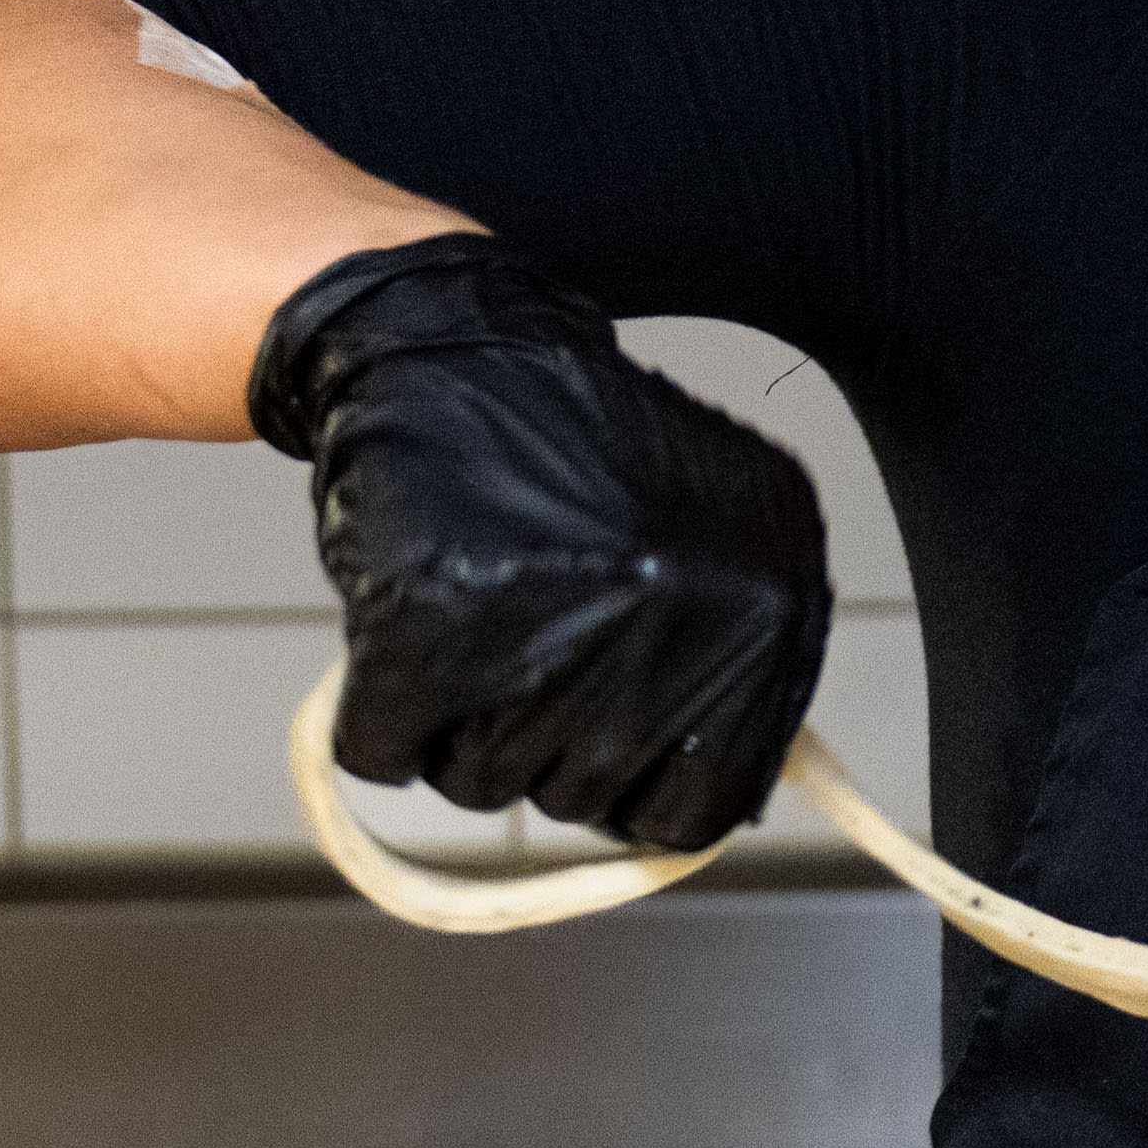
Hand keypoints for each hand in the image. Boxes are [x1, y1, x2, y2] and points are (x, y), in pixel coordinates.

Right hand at [251, 236, 831, 856]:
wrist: (449, 345)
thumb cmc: (578, 447)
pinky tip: (406, 625)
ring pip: (482, 785)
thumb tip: (721, 800)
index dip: (639, 788)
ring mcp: (549, 631)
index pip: (706, 802)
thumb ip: (739, 672)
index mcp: (767, 613)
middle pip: (584, 796)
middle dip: (539, 738)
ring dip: (457, 723)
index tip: (606, 753)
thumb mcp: (721, 540)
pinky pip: (384, 752)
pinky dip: (381, 712)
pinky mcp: (426, 630)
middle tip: (524, 632)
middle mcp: (671, 627)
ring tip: (473, 613)